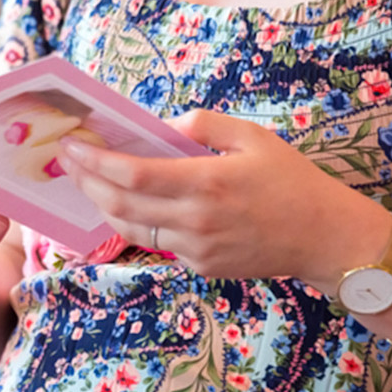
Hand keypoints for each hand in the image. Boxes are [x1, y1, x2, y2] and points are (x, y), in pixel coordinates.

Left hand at [61, 109, 383, 285]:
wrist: (322, 237)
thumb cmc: (291, 180)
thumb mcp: (253, 137)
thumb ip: (205, 125)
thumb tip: (165, 126)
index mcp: (207, 183)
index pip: (134, 175)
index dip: (96, 162)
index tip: (72, 146)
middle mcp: (195, 220)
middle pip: (120, 205)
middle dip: (87, 183)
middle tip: (69, 163)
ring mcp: (195, 249)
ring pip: (131, 229)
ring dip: (103, 206)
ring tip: (89, 182)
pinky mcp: (200, 266)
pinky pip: (158, 243)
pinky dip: (137, 222)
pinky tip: (128, 204)